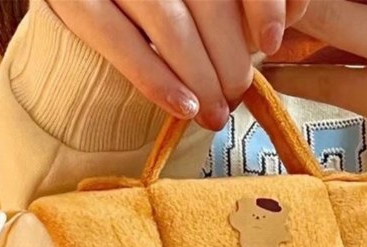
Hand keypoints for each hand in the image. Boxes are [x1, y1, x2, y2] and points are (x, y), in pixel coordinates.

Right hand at [48, 0, 309, 129]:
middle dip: (230, 58)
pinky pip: (118, 43)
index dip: (261, 3)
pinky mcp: (70, 1)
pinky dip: (156, 80)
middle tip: (236, 94)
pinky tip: (184, 108)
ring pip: (169, 24)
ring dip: (201, 79)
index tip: (274, 42)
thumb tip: (295, 8)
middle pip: (207, 1)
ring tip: (215, 116)